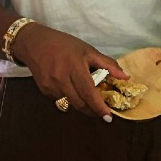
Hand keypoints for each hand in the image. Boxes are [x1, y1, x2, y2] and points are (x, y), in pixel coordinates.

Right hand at [14, 23, 128, 120]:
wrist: (35, 43)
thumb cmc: (64, 44)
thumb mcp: (88, 50)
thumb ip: (108, 64)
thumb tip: (125, 77)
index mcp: (75, 67)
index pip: (88, 92)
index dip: (98, 106)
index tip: (108, 117)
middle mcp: (61, 79)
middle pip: (80, 103)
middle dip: (92, 110)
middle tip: (102, 112)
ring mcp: (51, 86)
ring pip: (70, 103)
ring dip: (81, 103)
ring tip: (86, 94)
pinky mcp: (44, 90)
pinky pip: (60, 99)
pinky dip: (68, 97)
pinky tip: (69, 86)